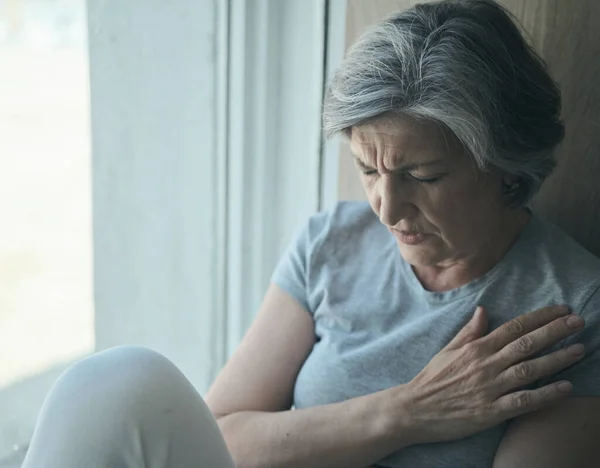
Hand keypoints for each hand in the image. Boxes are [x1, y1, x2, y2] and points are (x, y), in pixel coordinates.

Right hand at [398, 305, 584, 444]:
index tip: (561, 311)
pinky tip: (565, 387)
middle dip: (555, 331)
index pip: (514, 327)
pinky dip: (545, 395)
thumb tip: (483, 310)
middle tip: (579, 322)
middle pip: (526, 344)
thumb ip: (469, 332)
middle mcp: (485, 364)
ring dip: (557, 359)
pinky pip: (523, 401)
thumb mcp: (447, 350)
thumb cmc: (431, 379)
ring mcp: (489, 388)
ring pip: (529, 370)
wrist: (414, 410)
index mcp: (476, 348)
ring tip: (579, 349)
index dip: (540, 317)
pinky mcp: (491, 411)